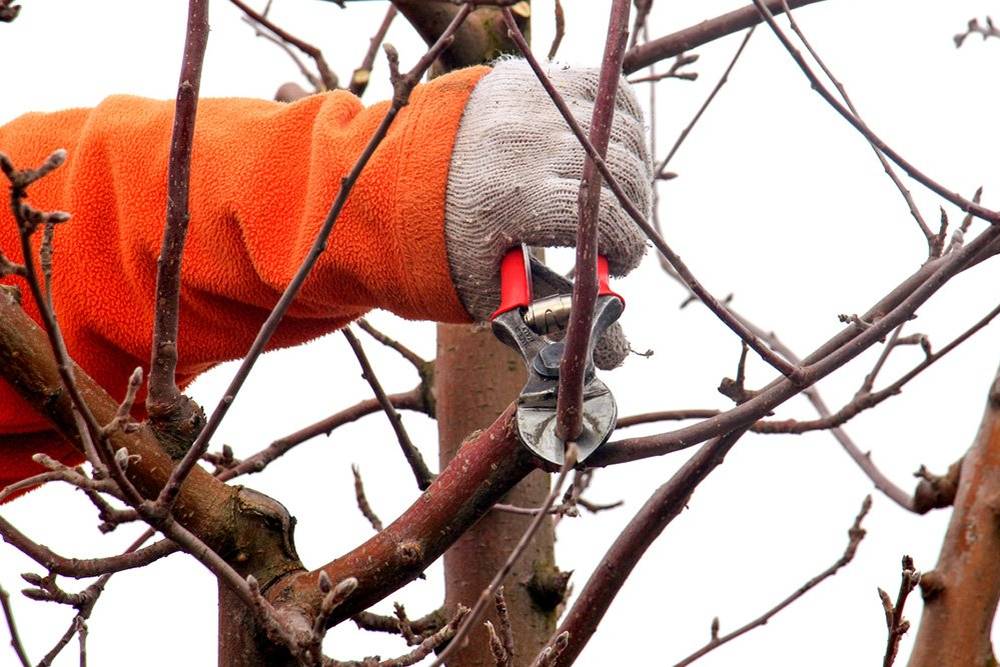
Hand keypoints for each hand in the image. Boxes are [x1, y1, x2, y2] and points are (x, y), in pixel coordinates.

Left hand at [444, 58, 651, 366]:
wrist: (390, 183)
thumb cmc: (442, 249)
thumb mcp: (492, 292)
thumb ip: (555, 318)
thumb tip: (614, 361)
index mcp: (509, 197)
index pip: (604, 216)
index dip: (626, 248)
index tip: (619, 266)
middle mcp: (522, 140)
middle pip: (622, 172)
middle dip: (634, 213)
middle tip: (616, 236)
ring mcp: (527, 101)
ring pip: (622, 129)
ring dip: (631, 169)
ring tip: (608, 197)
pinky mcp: (531, 79)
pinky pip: (603, 91)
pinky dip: (616, 123)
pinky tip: (602, 154)